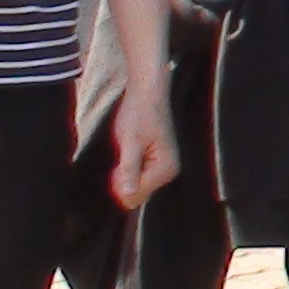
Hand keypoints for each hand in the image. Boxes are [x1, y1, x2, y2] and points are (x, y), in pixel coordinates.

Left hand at [104, 74, 179, 208]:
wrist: (148, 91)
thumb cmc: (139, 113)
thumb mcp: (129, 142)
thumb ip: (129, 169)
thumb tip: (127, 195)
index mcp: (166, 169)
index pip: (135, 197)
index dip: (119, 182)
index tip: (119, 161)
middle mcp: (170, 171)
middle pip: (136, 194)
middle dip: (123, 178)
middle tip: (123, 152)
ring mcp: (165, 167)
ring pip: (135, 186)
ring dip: (125, 171)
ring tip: (127, 149)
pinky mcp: (158, 161)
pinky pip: (138, 177)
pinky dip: (128, 167)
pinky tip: (130, 150)